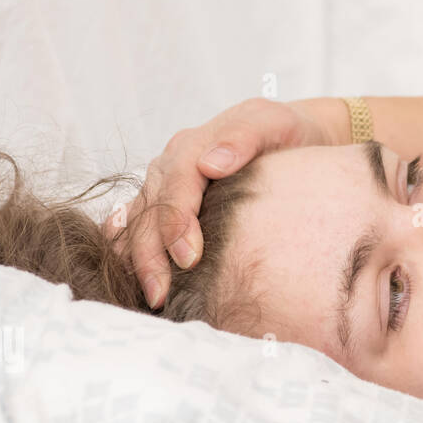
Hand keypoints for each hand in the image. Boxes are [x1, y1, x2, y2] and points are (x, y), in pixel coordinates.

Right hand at [106, 96, 347, 308]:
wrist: (290, 137)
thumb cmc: (284, 133)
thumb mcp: (273, 123)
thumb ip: (244, 137)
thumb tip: (211, 164)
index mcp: (190, 147)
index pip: (175, 187)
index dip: (177, 223)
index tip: (190, 258)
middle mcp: (168, 168)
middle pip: (148, 213)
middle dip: (150, 256)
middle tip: (161, 296)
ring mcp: (161, 188)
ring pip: (133, 225)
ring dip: (137, 262)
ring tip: (151, 298)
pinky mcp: (163, 206)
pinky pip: (134, 231)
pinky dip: (132, 256)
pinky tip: (140, 284)